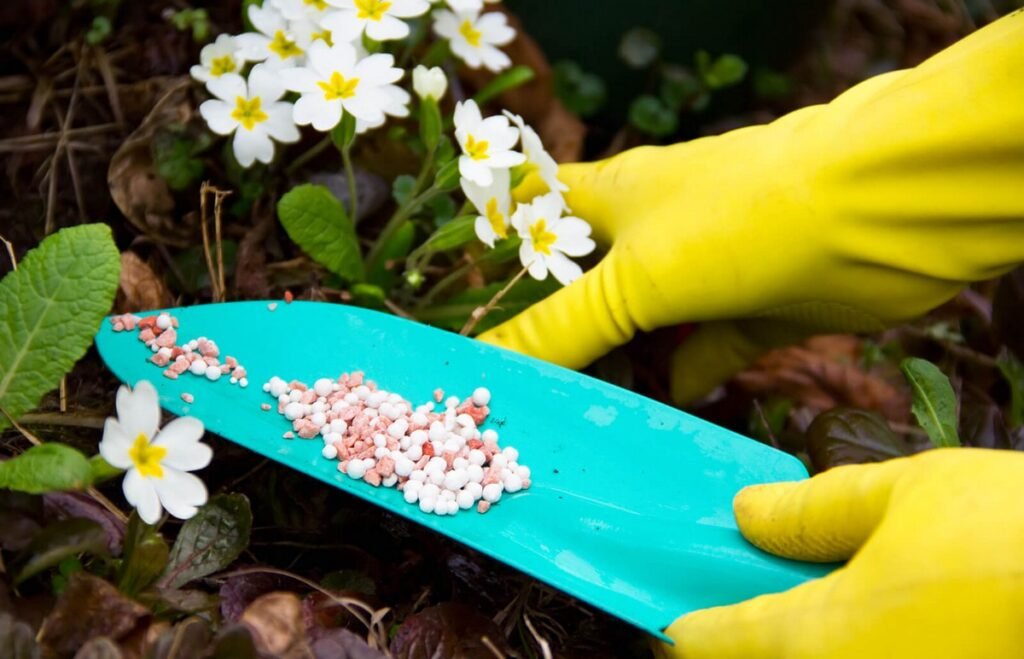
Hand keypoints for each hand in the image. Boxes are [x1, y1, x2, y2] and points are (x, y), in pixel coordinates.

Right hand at [479, 12, 1023, 403]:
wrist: (880, 216)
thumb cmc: (740, 217)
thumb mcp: (635, 276)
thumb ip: (560, 328)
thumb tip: (484, 372)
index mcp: (608, 198)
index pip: (532, 219)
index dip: (495, 258)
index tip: (459, 313)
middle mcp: (649, 233)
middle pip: (583, 290)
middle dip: (551, 338)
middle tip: (507, 397)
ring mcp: (701, 275)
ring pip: (640, 333)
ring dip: (613, 375)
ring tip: (564, 428)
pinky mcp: (748, 315)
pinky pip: (699, 359)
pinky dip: (678, 390)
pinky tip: (648, 430)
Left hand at [654, 448, 1023, 657]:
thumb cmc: (1014, 534)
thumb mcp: (904, 495)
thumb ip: (812, 511)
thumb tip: (747, 514)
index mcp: (818, 638)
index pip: (710, 642)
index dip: (681, 623)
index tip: (670, 612)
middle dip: (743, 637)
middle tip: (755, 588)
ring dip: (805, 636)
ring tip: (830, 582)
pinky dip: (853, 645)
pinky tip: (892, 610)